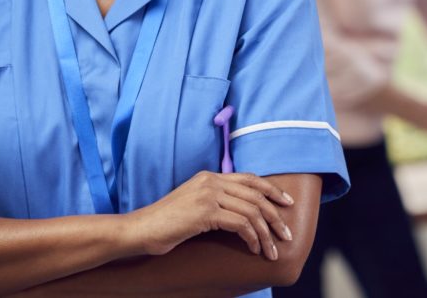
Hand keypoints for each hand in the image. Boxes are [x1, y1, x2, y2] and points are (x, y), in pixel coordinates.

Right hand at [125, 171, 294, 259]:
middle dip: (275, 215)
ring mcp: (208, 195)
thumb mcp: (193, 206)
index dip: (271, 190)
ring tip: (272, 250)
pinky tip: (254, 249)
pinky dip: (252, 238)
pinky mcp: (205, 212)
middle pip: (256, 195)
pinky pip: (240, 224)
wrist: (140, 229)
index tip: (287, 203)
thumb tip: (242, 214)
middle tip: (286, 234)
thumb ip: (215, 202)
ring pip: (251, 211)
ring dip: (266, 233)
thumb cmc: (165, 224)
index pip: (250, 179)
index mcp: (210, 176)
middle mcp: (211, 181)